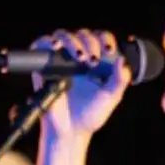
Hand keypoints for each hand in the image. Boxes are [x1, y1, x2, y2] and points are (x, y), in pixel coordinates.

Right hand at [34, 28, 134, 164]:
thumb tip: (123, 61)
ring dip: (72, 41)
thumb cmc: (91, 113)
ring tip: (78, 57)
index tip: (109, 51)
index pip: (101, 38)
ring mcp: (61, 59)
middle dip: (89, 43)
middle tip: (93, 61)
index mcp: (97, 60)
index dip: (105, 40)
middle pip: (83, 34)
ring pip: (63, 35)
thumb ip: (120, 80)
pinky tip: (56, 47)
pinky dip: (47, 41)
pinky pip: (42, 44)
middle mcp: (78, 56)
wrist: (70, 130)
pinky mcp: (44, 65)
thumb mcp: (111, 97)